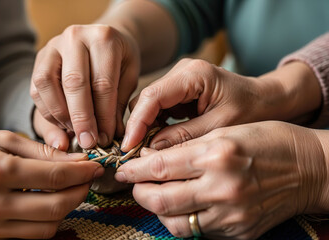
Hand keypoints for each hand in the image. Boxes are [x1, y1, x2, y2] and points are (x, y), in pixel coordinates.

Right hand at [0, 129, 103, 238]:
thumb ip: (39, 152)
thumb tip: (74, 161)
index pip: (54, 178)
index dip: (82, 173)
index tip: (95, 166)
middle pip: (56, 207)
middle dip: (80, 192)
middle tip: (87, 178)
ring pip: (46, 227)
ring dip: (66, 209)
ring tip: (70, 190)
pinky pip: (27, 234)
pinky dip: (45, 220)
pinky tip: (48, 201)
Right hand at [31, 24, 139, 148]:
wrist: (103, 41)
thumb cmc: (119, 63)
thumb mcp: (128, 79)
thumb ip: (117, 105)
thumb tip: (105, 138)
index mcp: (104, 38)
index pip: (102, 83)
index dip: (103, 116)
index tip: (105, 139)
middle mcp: (75, 37)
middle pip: (74, 82)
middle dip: (81, 118)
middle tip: (88, 142)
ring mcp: (53, 45)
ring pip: (47, 83)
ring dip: (60, 114)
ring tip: (74, 132)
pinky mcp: (40, 57)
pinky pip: (37, 88)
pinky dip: (48, 111)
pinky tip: (63, 123)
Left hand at [115, 121, 327, 238]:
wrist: (310, 168)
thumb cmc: (269, 141)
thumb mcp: (226, 131)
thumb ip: (187, 146)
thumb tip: (151, 159)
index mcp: (217, 154)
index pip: (160, 167)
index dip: (134, 169)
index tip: (123, 167)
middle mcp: (223, 187)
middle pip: (160, 200)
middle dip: (138, 192)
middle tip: (133, 183)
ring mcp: (232, 214)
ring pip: (175, 222)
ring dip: (157, 209)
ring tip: (154, 195)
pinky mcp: (239, 232)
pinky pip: (198, 232)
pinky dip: (182, 220)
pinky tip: (180, 206)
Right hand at [121, 59, 320, 150]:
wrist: (267, 99)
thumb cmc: (252, 110)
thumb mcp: (219, 127)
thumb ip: (184, 137)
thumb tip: (150, 151)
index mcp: (194, 74)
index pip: (153, 96)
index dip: (137, 123)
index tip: (129, 147)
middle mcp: (182, 72)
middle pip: (145, 99)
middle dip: (139, 127)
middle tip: (137, 155)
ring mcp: (178, 80)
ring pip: (148, 105)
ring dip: (146, 128)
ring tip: (149, 152)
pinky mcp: (178, 91)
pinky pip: (158, 109)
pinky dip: (156, 126)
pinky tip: (161, 143)